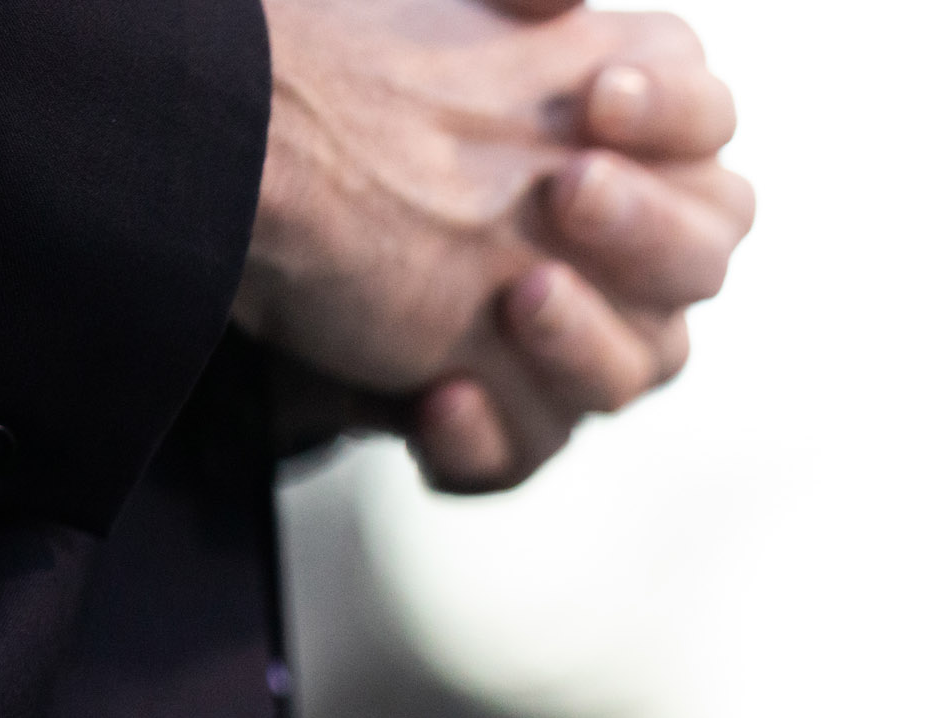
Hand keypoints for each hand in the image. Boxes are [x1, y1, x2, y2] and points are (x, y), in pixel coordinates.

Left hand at [232, 0, 752, 489]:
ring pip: (636, 368)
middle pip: (699, 260)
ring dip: (583, 338)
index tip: (600, 95)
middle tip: (567, 189)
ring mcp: (576, 343)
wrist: (235, 196)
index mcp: (633, 141)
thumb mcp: (430, 21)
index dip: (676, 114)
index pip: (708, 125)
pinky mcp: (502, 417)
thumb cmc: (348, 99)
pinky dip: (488, 433)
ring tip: (516, 297)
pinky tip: (437, 395)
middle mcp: (627, 253)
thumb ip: (505, 1)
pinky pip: (527, 449)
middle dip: (645, 229)